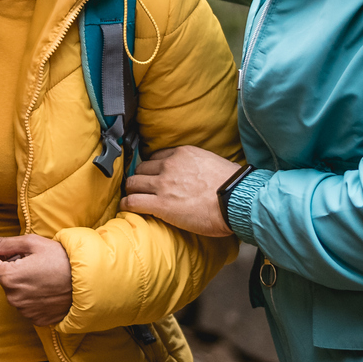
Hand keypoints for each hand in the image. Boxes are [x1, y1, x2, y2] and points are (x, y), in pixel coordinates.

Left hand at [0, 232, 73, 326]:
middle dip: (13, 270)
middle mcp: (13, 298)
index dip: (0, 256)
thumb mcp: (31, 244)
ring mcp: (25, 311)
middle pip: (2, 279)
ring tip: (45, 277)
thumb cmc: (61, 258)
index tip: (18, 255)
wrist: (90, 281)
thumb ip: (1, 243)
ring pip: (14, 292)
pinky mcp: (37, 320)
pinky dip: (33, 298)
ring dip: (23, 285)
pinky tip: (48, 291)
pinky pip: (26, 306)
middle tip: (36, 265)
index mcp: (8, 277)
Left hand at [121, 146, 240, 237]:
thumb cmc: (231, 186)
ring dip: (132, 190)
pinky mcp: (160, 204)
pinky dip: (127, 204)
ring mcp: (163, 185)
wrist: (236, 201)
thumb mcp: (212, 163)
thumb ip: (197, 165)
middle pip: (142, 169)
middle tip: (142, 188)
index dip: (153, 168)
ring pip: (133, 183)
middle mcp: (169, 166)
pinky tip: (126, 208)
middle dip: (141, 178)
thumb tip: (199, 173)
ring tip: (133, 197)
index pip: (156, 157)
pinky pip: (133, 202)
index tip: (153, 175)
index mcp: (182, 154)